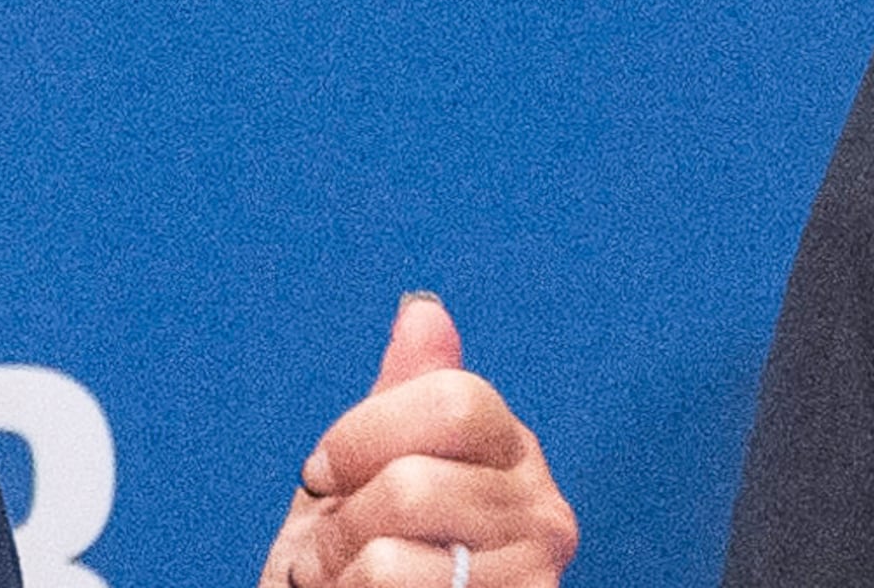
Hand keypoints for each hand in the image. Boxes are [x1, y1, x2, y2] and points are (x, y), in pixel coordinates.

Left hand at [259, 293, 578, 587]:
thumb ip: (402, 401)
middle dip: (337, 525)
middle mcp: (543, 514)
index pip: (450, 401)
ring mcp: (529, 578)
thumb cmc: (358, 576)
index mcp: (513, 455)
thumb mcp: (365, 480)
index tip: (330, 473)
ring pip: (387, 556)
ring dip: (336, 579)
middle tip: (338, 553)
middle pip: (408, 484)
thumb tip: (424, 312)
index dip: (361, 436)